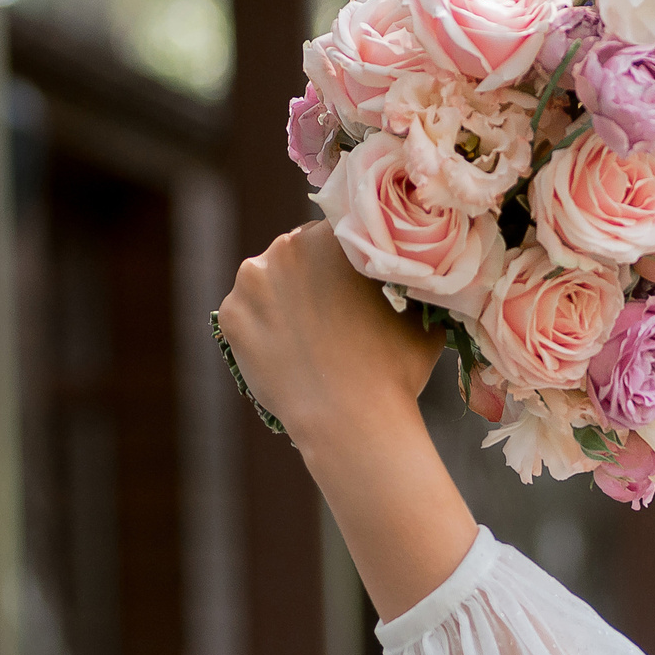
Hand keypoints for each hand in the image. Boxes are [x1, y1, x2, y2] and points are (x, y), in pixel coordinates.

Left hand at [218, 221, 476, 620]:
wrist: (350, 422)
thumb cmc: (394, 368)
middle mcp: (287, 247)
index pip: (342, 232)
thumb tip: (424, 280)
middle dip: (315, 274)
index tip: (358, 280)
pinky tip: (286, 348)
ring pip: (270, 279)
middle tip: (334, 309)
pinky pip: (248, 313)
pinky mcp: (230, 316)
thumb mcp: (421, 317)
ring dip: (286, 295)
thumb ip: (411, 288)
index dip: (351, 257)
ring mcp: (252, 281)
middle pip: (301, 252)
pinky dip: (262, 325)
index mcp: (335, 237)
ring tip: (309, 330)